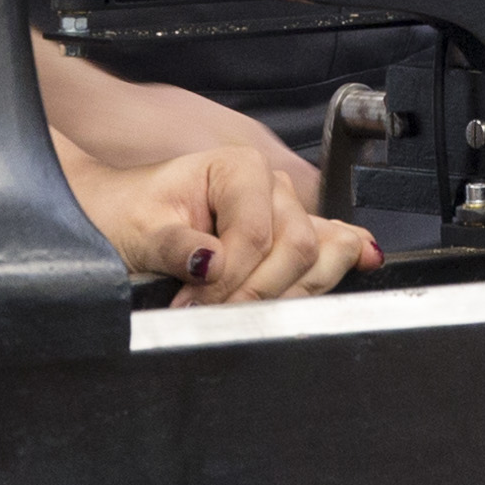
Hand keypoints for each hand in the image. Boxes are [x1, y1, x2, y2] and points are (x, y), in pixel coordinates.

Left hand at [64, 143, 375, 304]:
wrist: (122, 217)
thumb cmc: (128, 216)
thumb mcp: (139, 230)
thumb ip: (175, 246)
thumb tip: (211, 261)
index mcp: (238, 167)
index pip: (257, 234)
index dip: (231, 278)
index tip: (194, 305)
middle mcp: (271, 186)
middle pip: (297, 248)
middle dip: (256, 292)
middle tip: (209, 316)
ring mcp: (288, 211)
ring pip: (319, 257)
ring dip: (286, 294)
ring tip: (239, 312)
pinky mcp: (293, 236)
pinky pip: (334, 246)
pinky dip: (345, 259)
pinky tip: (363, 263)